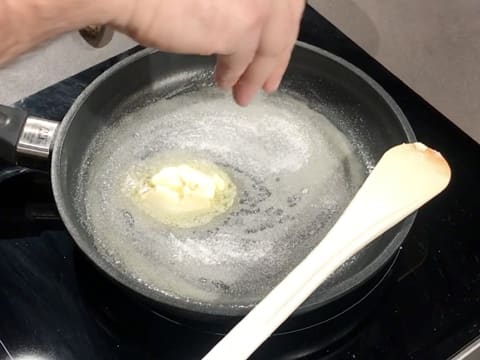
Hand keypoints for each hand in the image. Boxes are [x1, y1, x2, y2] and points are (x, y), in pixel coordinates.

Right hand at [112, 0, 305, 105]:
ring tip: (248, 94)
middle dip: (277, 55)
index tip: (279, 44)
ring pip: (270, 45)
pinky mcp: (242, 27)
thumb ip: (233, 1)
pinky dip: (236, 75)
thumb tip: (237, 22)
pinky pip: (244, 60)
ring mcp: (258, 2)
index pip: (285, 0)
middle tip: (269, 81)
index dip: (284, 23)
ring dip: (258, 73)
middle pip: (284, 22)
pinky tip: (227, 85)